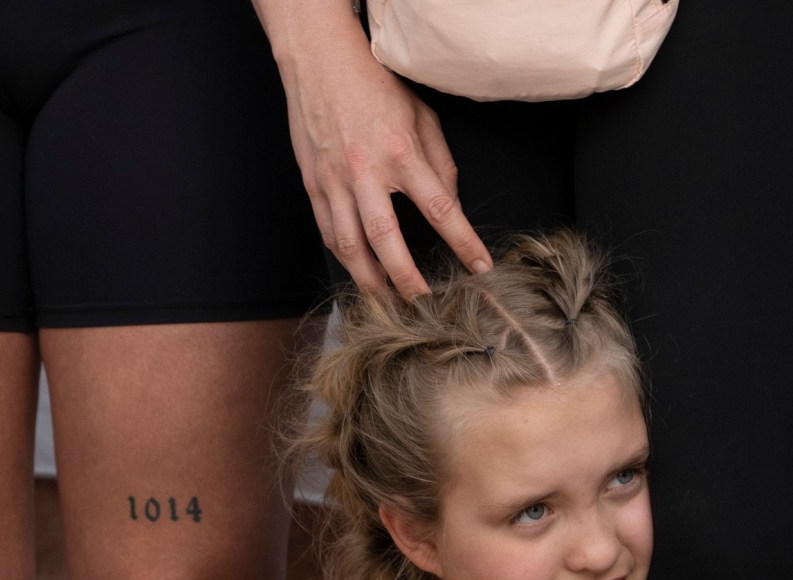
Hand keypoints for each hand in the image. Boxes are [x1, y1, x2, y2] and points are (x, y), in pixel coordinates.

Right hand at [254, 0, 491, 294]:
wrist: (320, 64)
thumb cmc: (374, 85)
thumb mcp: (421, 116)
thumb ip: (439, 163)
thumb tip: (451, 204)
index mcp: (401, 152)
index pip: (440, 209)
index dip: (463, 242)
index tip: (479, 267)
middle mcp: (366, 171)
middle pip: (387, 241)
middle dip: (406, 279)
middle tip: (422, 302)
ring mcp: (335, 181)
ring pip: (350, 245)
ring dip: (369, 279)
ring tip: (386, 300)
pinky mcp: (313, 185)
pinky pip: (328, 231)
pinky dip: (344, 256)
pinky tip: (358, 269)